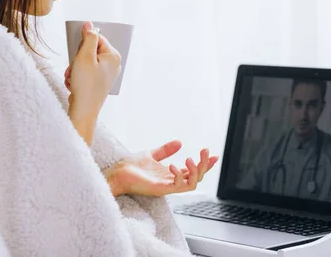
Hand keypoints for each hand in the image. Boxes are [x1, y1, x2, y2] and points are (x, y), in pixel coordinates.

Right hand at [66, 22, 120, 143]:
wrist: (84, 110)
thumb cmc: (86, 84)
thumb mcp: (85, 55)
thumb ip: (88, 38)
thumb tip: (89, 24)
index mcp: (113, 56)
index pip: (97, 38)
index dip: (83, 44)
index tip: (77, 52)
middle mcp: (113, 64)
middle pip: (90, 51)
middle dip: (77, 59)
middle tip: (74, 67)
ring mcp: (106, 75)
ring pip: (85, 62)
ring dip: (75, 69)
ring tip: (73, 78)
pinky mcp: (99, 83)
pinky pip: (85, 73)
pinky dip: (77, 77)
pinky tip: (75, 84)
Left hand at [103, 140, 218, 196]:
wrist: (117, 173)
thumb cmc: (131, 167)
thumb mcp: (152, 154)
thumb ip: (166, 150)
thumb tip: (179, 142)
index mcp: (171, 175)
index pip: (193, 171)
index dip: (205, 164)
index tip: (213, 154)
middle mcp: (172, 182)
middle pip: (197, 178)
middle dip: (204, 165)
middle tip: (206, 152)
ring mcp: (167, 186)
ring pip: (192, 184)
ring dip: (196, 171)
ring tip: (192, 158)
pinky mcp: (160, 189)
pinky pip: (177, 186)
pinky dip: (179, 175)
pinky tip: (174, 165)